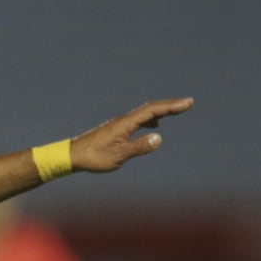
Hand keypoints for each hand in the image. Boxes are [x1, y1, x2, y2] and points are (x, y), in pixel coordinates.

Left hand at [71, 97, 193, 172]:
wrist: (72, 156)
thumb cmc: (94, 157)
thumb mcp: (119, 155)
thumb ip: (139, 147)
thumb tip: (159, 138)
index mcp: (126, 124)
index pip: (153, 111)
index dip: (171, 106)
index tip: (187, 103)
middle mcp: (123, 121)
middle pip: (150, 108)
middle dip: (170, 105)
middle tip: (188, 103)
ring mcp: (119, 125)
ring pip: (144, 113)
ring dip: (161, 111)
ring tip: (176, 110)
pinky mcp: (115, 130)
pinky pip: (137, 120)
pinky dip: (149, 119)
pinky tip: (153, 125)